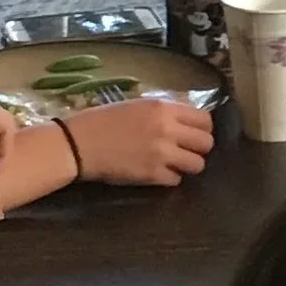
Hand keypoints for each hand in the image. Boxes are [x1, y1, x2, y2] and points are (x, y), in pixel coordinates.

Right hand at [63, 97, 215, 186]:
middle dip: (198, 148)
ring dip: (187, 165)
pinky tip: (157, 172)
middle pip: (207, 143)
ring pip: (197, 164)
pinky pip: (176, 179)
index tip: (193, 133)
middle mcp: (167, 129)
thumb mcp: (137, 105)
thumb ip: (164, 112)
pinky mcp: (153, 174)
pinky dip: (170, 177)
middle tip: (185, 150)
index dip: (202, 128)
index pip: (205, 120)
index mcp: (163, 108)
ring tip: (173, 163)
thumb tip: (187, 120)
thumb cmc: (103, 121)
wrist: (78, 143)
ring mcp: (162, 154)